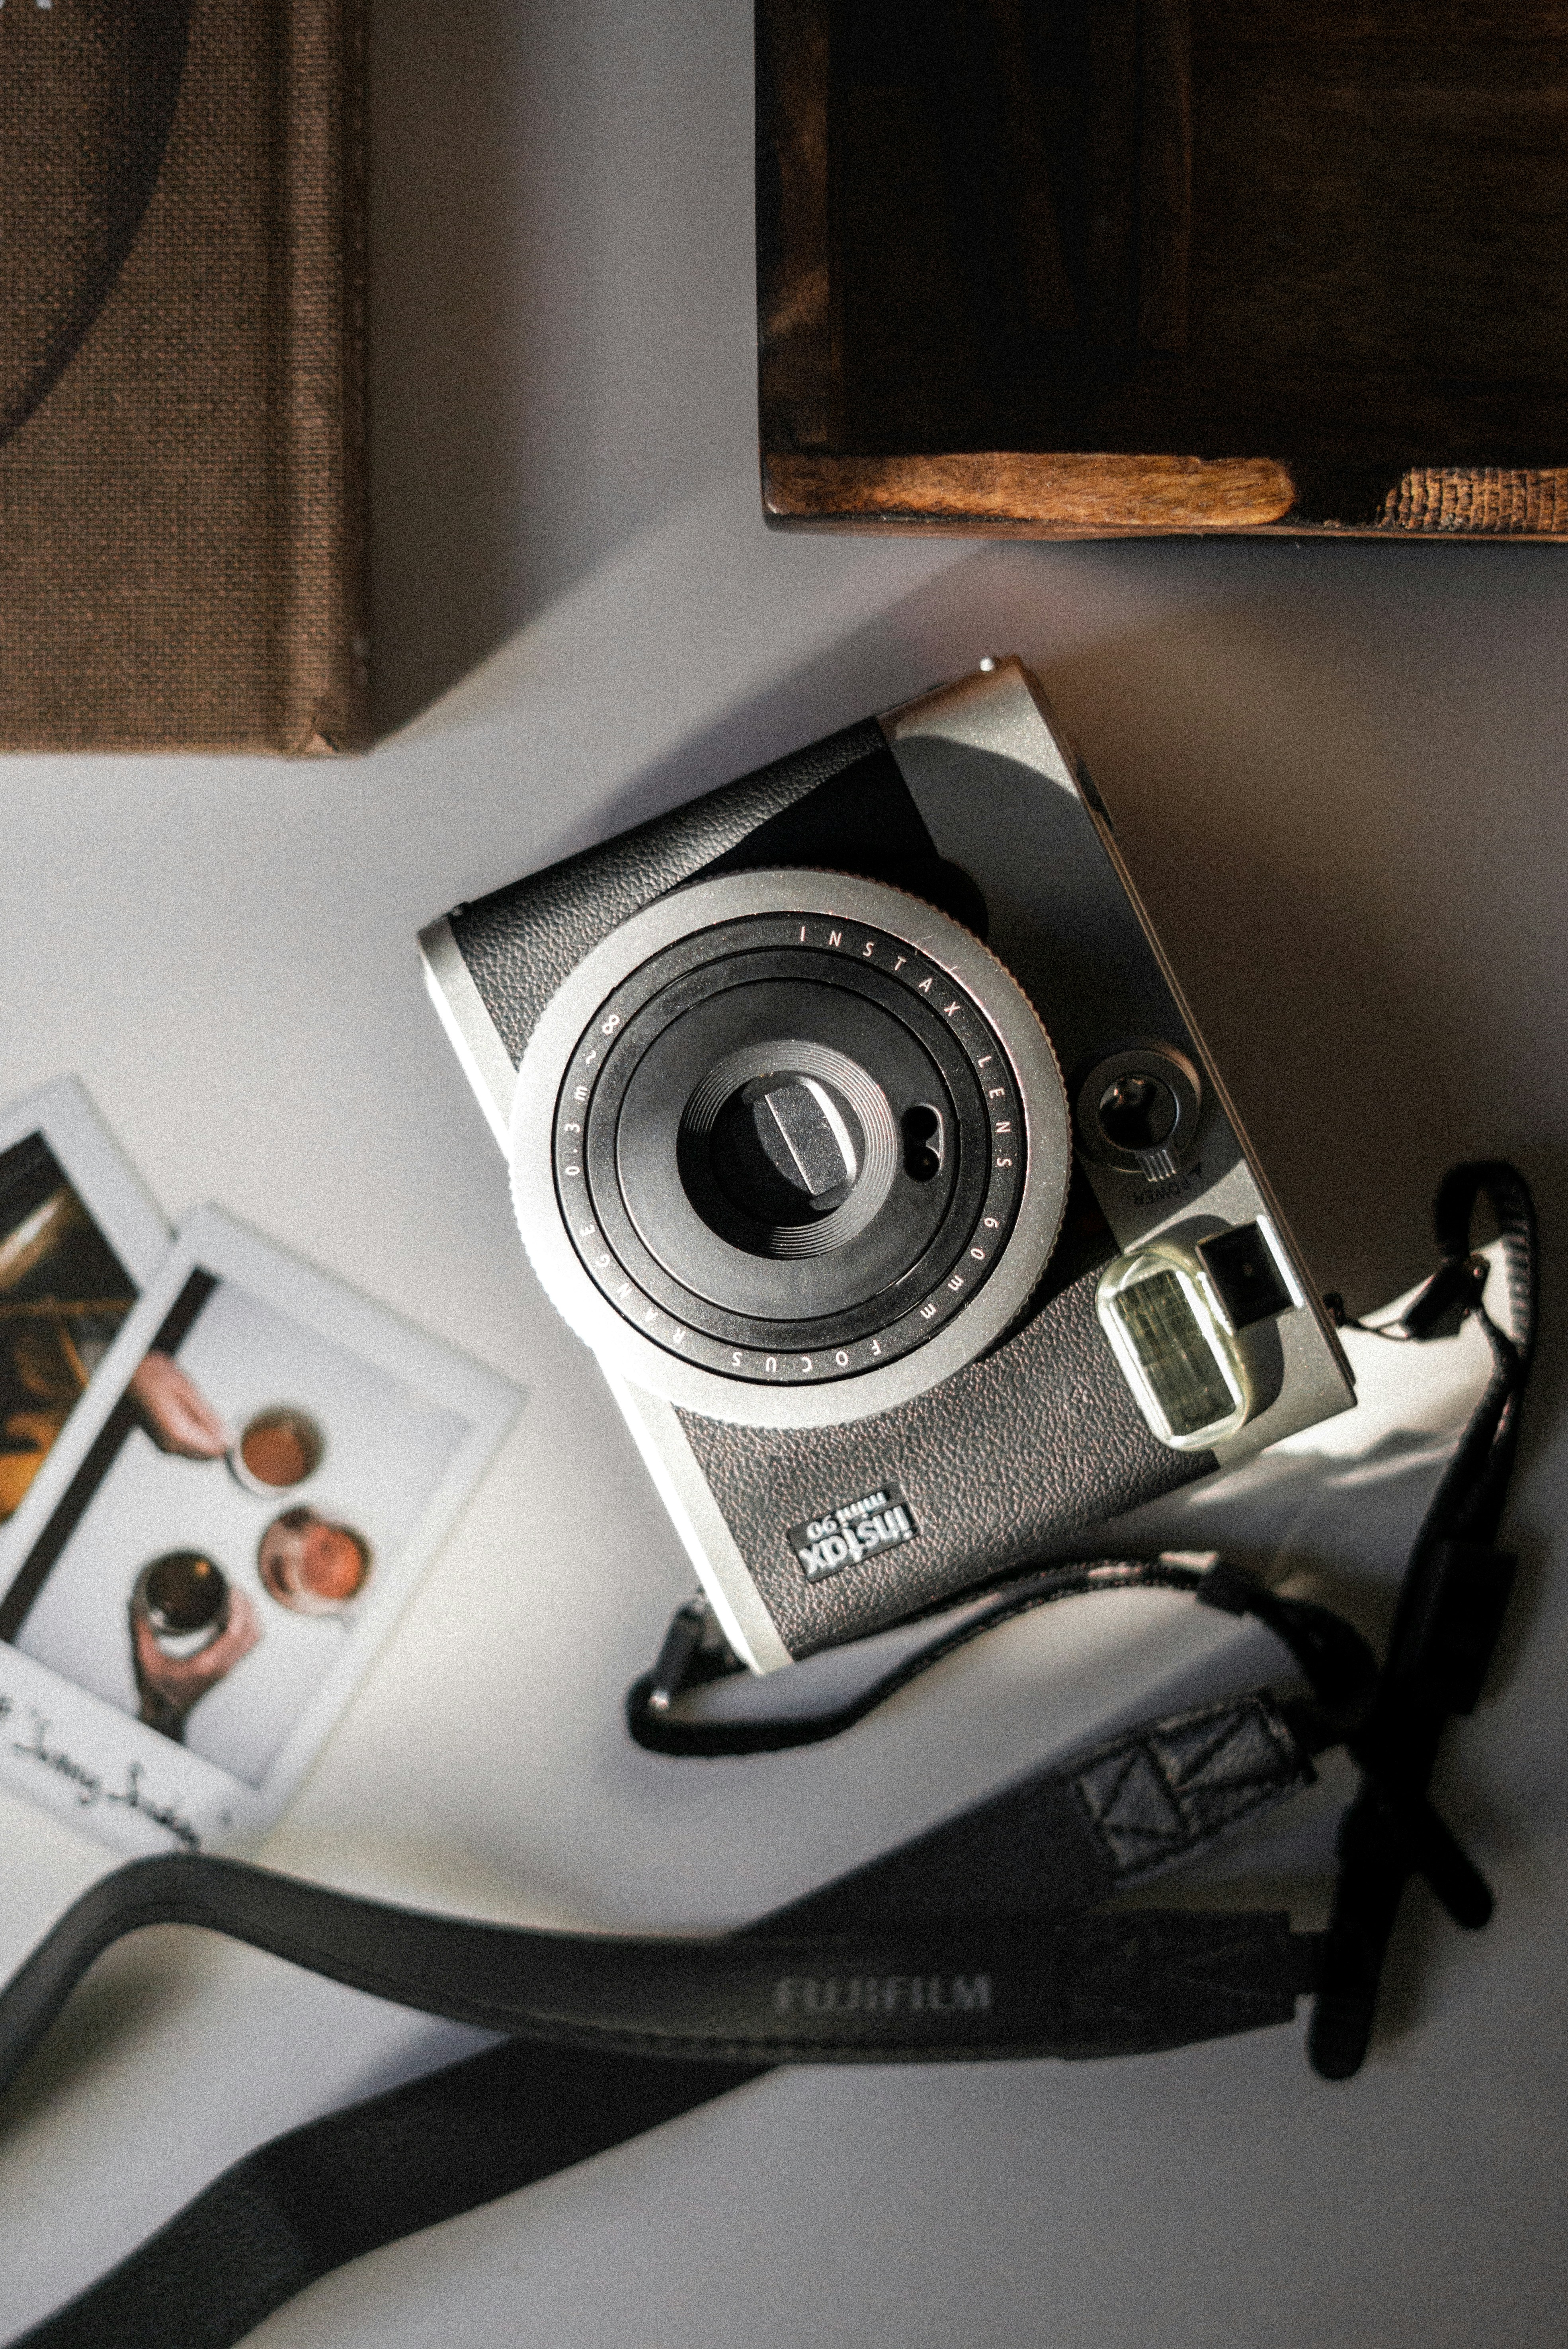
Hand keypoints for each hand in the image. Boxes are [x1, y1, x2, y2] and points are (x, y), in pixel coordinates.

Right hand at [128, 1352, 229, 1458]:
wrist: (128, 1373)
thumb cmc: (153, 1376)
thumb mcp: (188, 1391)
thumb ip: (208, 1418)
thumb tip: (226, 1436)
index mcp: (177, 1433)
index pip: (213, 1451)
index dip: (227, 1440)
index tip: (229, 1424)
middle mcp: (168, 1445)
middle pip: (205, 1455)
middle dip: (216, 1438)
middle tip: (210, 1411)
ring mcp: (163, 1446)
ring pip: (197, 1452)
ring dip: (204, 1435)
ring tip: (194, 1407)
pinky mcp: (162, 1442)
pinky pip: (186, 1446)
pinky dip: (194, 1433)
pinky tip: (187, 1412)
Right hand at [132, 1587, 260, 1734]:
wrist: (167, 1715)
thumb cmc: (156, 1691)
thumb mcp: (144, 1661)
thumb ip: (140, 1632)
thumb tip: (134, 1603)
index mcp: (208, 1663)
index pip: (236, 1630)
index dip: (238, 1605)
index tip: (230, 1586)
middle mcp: (223, 1666)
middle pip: (251, 1630)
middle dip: (247, 1604)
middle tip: (233, 1586)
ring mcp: (228, 1668)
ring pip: (254, 1637)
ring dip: (250, 1614)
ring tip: (237, 1596)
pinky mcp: (227, 1668)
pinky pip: (248, 1644)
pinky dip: (247, 1625)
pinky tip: (232, 1613)